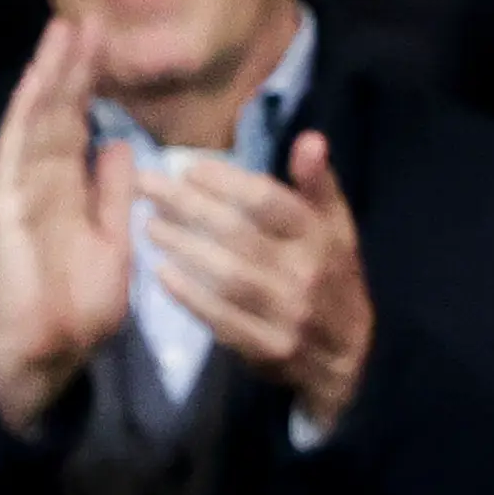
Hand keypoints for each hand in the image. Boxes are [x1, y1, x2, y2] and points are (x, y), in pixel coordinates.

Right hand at [0, 18, 135, 435]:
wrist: (50, 355)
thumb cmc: (82, 311)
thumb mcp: (115, 243)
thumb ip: (113, 195)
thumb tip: (116, 144)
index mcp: (70, 194)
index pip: (78, 129)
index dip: (90, 88)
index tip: (105, 46)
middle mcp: (43, 185)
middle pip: (56, 115)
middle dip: (70, 69)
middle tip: (85, 20)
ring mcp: (21, 192)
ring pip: (36, 123)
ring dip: (49, 77)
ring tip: (64, 31)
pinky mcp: (6, 205)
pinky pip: (15, 152)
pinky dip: (25, 115)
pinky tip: (37, 81)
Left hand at [143, 135, 375, 430]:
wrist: (346, 355)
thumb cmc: (330, 277)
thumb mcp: (336, 228)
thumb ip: (318, 185)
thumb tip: (309, 139)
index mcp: (322, 237)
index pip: (269, 201)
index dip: (226, 181)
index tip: (187, 168)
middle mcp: (306, 272)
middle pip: (238, 234)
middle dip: (188, 207)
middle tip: (147, 187)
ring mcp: (287, 313)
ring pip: (227, 276)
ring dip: (183, 248)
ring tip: (149, 225)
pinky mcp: (268, 348)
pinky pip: (223, 320)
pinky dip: (190, 297)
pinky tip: (161, 274)